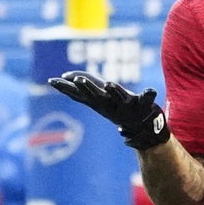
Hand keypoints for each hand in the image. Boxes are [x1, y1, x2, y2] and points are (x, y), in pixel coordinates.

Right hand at [47, 71, 169, 150]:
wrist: (142, 127)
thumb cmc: (118, 107)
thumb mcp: (98, 98)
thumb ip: (82, 88)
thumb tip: (66, 77)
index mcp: (98, 101)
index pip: (79, 94)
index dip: (65, 87)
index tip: (51, 81)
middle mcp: (110, 104)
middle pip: (96, 96)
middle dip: (87, 88)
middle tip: (78, 80)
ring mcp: (126, 105)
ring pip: (119, 98)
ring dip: (114, 91)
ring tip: (108, 84)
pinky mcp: (143, 105)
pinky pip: (146, 99)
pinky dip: (148, 95)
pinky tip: (151, 90)